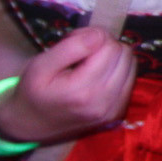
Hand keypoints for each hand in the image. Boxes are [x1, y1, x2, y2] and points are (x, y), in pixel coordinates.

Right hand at [0, 27, 137, 143]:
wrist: (30, 125)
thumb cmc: (33, 91)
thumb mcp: (40, 65)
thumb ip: (71, 48)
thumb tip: (99, 36)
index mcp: (83, 91)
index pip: (109, 46)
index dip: (91, 36)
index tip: (72, 42)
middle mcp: (104, 102)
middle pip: (123, 53)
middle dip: (104, 45)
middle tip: (81, 52)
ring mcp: (113, 110)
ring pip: (131, 63)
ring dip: (113, 57)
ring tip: (89, 63)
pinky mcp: (118, 112)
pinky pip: (131, 78)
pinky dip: (118, 70)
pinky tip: (98, 74)